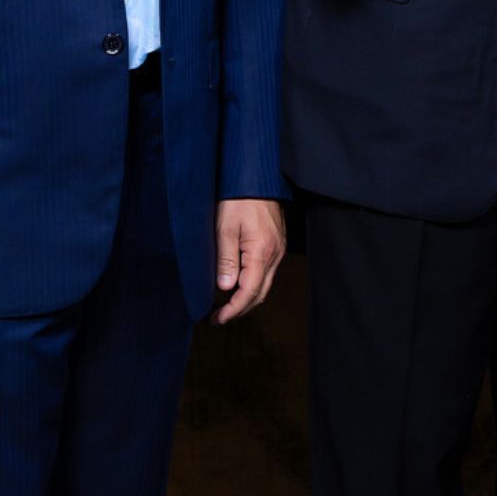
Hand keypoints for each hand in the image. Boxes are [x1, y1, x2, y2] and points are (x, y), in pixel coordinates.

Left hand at [213, 197, 286, 322]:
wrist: (257, 176)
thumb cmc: (239, 198)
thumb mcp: (224, 227)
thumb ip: (226, 259)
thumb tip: (225, 288)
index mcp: (262, 252)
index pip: (249, 292)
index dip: (233, 309)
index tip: (218, 318)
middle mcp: (274, 254)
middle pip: (260, 293)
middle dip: (240, 309)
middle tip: (218, 317)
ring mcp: (278, 249)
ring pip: (264, 283)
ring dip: (246, 297)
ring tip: (225, 303)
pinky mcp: (276, 243)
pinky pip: (266, 271)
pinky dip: (252, 283)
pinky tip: (238, 282)